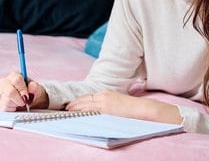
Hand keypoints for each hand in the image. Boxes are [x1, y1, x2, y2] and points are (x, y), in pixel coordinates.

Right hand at [0, 71, 48, 110]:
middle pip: (10, 91)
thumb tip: (31, 86)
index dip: (22, 88)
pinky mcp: (0, 102)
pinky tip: (16, 105)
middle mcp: (5, 82)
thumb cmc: (33, 93)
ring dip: (17, 103)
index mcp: (14, 75)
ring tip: (21, 102)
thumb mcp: (37, 89)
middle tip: (25, 101)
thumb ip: (35, 87)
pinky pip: (6, 107)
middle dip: (19, 98)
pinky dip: (13, 108)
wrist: (31, 102)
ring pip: (8, 100)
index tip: (27, 95)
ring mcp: (1, 92)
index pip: (16, 79)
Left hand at [65, 90, 181, 123]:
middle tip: (66, 108)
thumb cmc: (131, 107)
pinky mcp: (106, 110)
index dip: (79, 100)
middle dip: (74, 104)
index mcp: (105, 93)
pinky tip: (77, 115)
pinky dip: (82, 113)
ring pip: (85, 105)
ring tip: (68, 112)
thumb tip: (101, 109)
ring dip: (75, 108)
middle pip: (84, 100)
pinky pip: (90, 111)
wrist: (142, 108)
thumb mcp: (117, 101)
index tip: (72, 104)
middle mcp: (103, 96)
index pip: (88, 96)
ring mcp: (104, 103)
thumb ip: (107, 103)